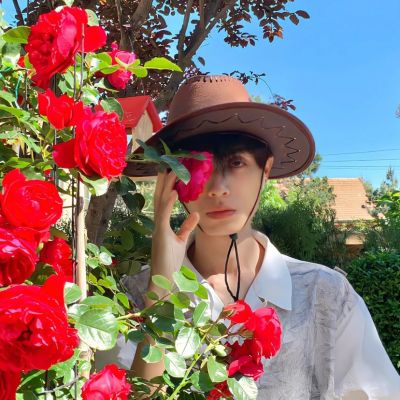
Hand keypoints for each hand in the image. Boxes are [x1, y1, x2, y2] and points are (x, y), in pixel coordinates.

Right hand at [150, 171, 198, 290]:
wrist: (163, 278)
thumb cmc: (170, 260)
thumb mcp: (181, 240)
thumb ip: (187, 226)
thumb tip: (195, 213)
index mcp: (162, 223)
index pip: (164, 201)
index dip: (167, 186)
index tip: (171, 172)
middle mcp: (158, 223)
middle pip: (160, 197)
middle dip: (164, 181)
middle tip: (168, 164)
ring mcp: (158, 227)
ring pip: (160, 202)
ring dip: (165, 186)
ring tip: (170, 171)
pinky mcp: (160, 234)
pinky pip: (164, 215)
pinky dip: (168, 203)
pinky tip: (173, 192)